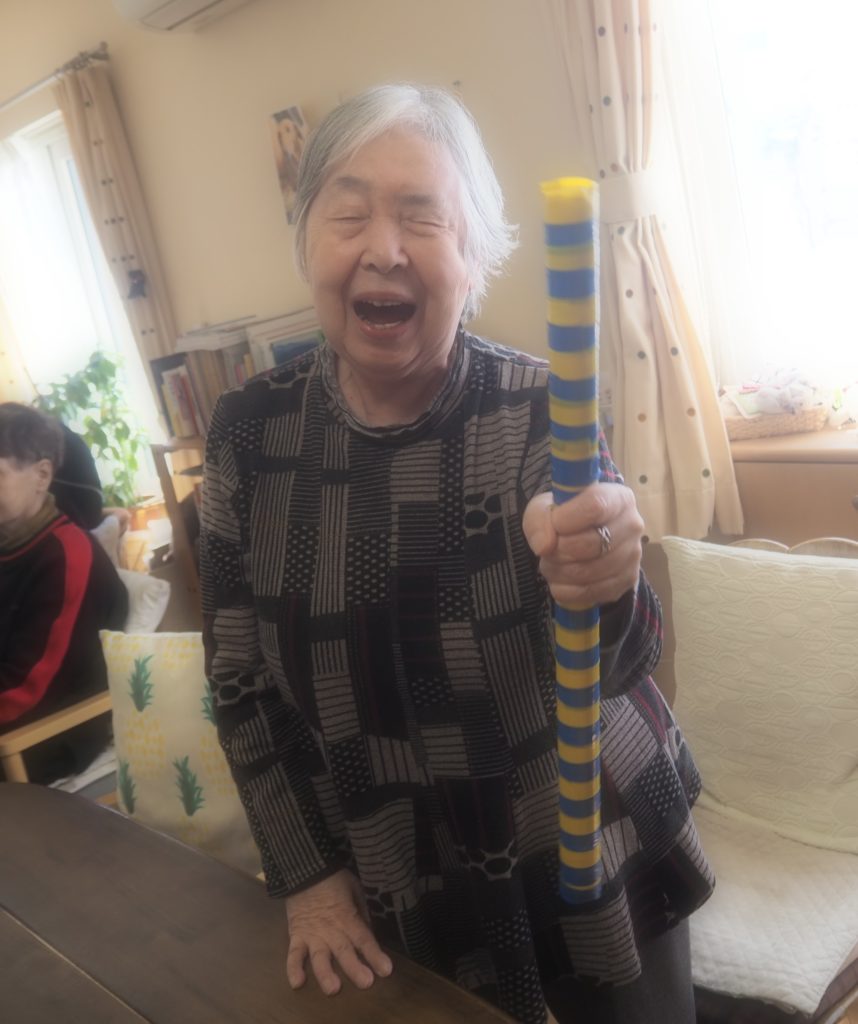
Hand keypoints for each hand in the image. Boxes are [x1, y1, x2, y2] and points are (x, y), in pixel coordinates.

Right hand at [285, 869, 392, 995]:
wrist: (305, 870)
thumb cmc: (334, 879)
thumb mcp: (354, 888)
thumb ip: (362, 912)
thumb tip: (369, 933)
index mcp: (348, 917)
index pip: (364, 938)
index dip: (375, 954)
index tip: (386, 970)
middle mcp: (331, 929)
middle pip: (344, 951)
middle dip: (355, 968)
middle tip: (366, 983)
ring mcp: (312, 934)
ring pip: (319, 957)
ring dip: (325, 973)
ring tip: (332, 989)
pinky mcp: (296, 935)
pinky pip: (293, 953)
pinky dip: (293, 968)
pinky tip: (297, 983)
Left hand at [522, 483, 643, 606]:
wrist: (582, 536)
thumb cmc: (565, 516)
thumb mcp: (545, 508)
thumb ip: (539, 519)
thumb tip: (544, 546)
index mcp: (618, 498)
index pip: (596, 506)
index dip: (567, 519)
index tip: (554, 524)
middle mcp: (632, 525)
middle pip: (591, 544)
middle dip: (559, 550)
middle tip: (548, 549)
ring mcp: (633, 556)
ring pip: (588, 572)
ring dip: (559, 571)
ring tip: (551, 563)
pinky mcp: (626, 581)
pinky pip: (590, 593)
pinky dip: (566, 590)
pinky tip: (560, 579)